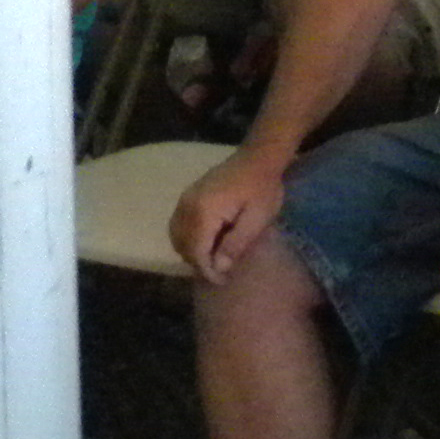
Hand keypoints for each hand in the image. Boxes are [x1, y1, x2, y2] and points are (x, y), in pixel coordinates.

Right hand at [170, 147, 292, 283]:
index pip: (197, 252)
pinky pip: (179, 224)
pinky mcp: (188, 196)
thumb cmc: (263, 188)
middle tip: (220, 272)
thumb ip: (236, 244)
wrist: (259, 157)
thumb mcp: (257, 219)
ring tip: (214, 259)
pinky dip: (188, 238)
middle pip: (183, 246)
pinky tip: (207, 242)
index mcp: (203, 213)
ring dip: (192, 251)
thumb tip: (219, 268)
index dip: (207, 270)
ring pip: (177, 236)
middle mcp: (187, 206)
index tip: (222, 281)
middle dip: (199, 263)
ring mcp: (185, 199)